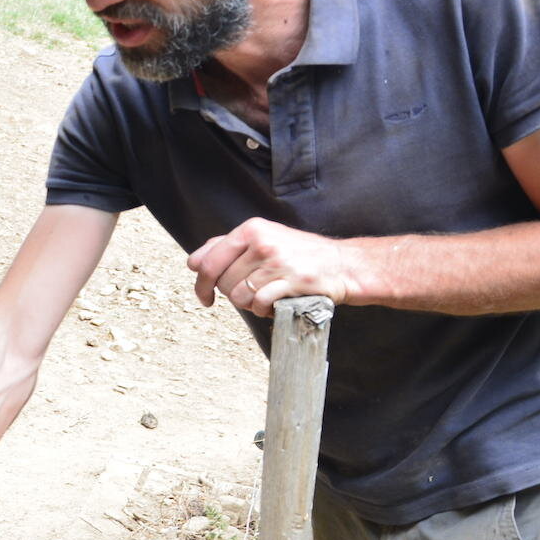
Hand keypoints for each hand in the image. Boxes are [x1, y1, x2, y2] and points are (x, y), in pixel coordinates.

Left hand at [187, 217, 353, 316]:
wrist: (344, 265)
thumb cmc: (301, 255)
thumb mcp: (265, 238)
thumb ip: (229, 247)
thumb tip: (194, 262)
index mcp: (251, 229)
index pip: (207, 260)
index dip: (200, 283)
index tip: (204, 296)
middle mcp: (262, 242)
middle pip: (222, 281)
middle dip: (231, 294)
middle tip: (248, 294)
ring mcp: (277, 261)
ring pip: (238, 295)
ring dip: (248, 304)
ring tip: (265, 297)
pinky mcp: (291, 281)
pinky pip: (259, 304)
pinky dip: (262, 311)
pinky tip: (273, 306)